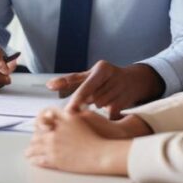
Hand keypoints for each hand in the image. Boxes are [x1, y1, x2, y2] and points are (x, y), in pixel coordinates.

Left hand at [25, 107, 129, 174]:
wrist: (102, 153)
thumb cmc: (99, 135)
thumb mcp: (87, 115)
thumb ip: (74, 112)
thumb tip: (68, 108)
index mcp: (60, 120)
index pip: (43, 117)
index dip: (39, 121)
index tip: (38, 125)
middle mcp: (54, 132)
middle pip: (37, 133)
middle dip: (34, 138)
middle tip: (33, 141)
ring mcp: (53, 146)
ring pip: (35, 147)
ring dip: (31, 150)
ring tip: (28, 152)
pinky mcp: (55, 160)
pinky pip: (40, 160)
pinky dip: (34, 160)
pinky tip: (33, 161)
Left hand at [47, 61, 163, 118]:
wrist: (133, 81)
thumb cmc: (104, 78)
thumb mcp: (88, 76)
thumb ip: (69, 80)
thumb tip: (49, 85)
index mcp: (101, 68)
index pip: (86, 86)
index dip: (77, 99)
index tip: (69, 111)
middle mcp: (113, 76)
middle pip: (92, 98)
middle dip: (89, 100)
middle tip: (93, 97)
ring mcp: (121, 89)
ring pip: (100, 105)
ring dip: (99, 105)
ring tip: (104, 98)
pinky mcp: (126, 101)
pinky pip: (110, 112)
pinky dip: (107, 113)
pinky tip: (110, 106)